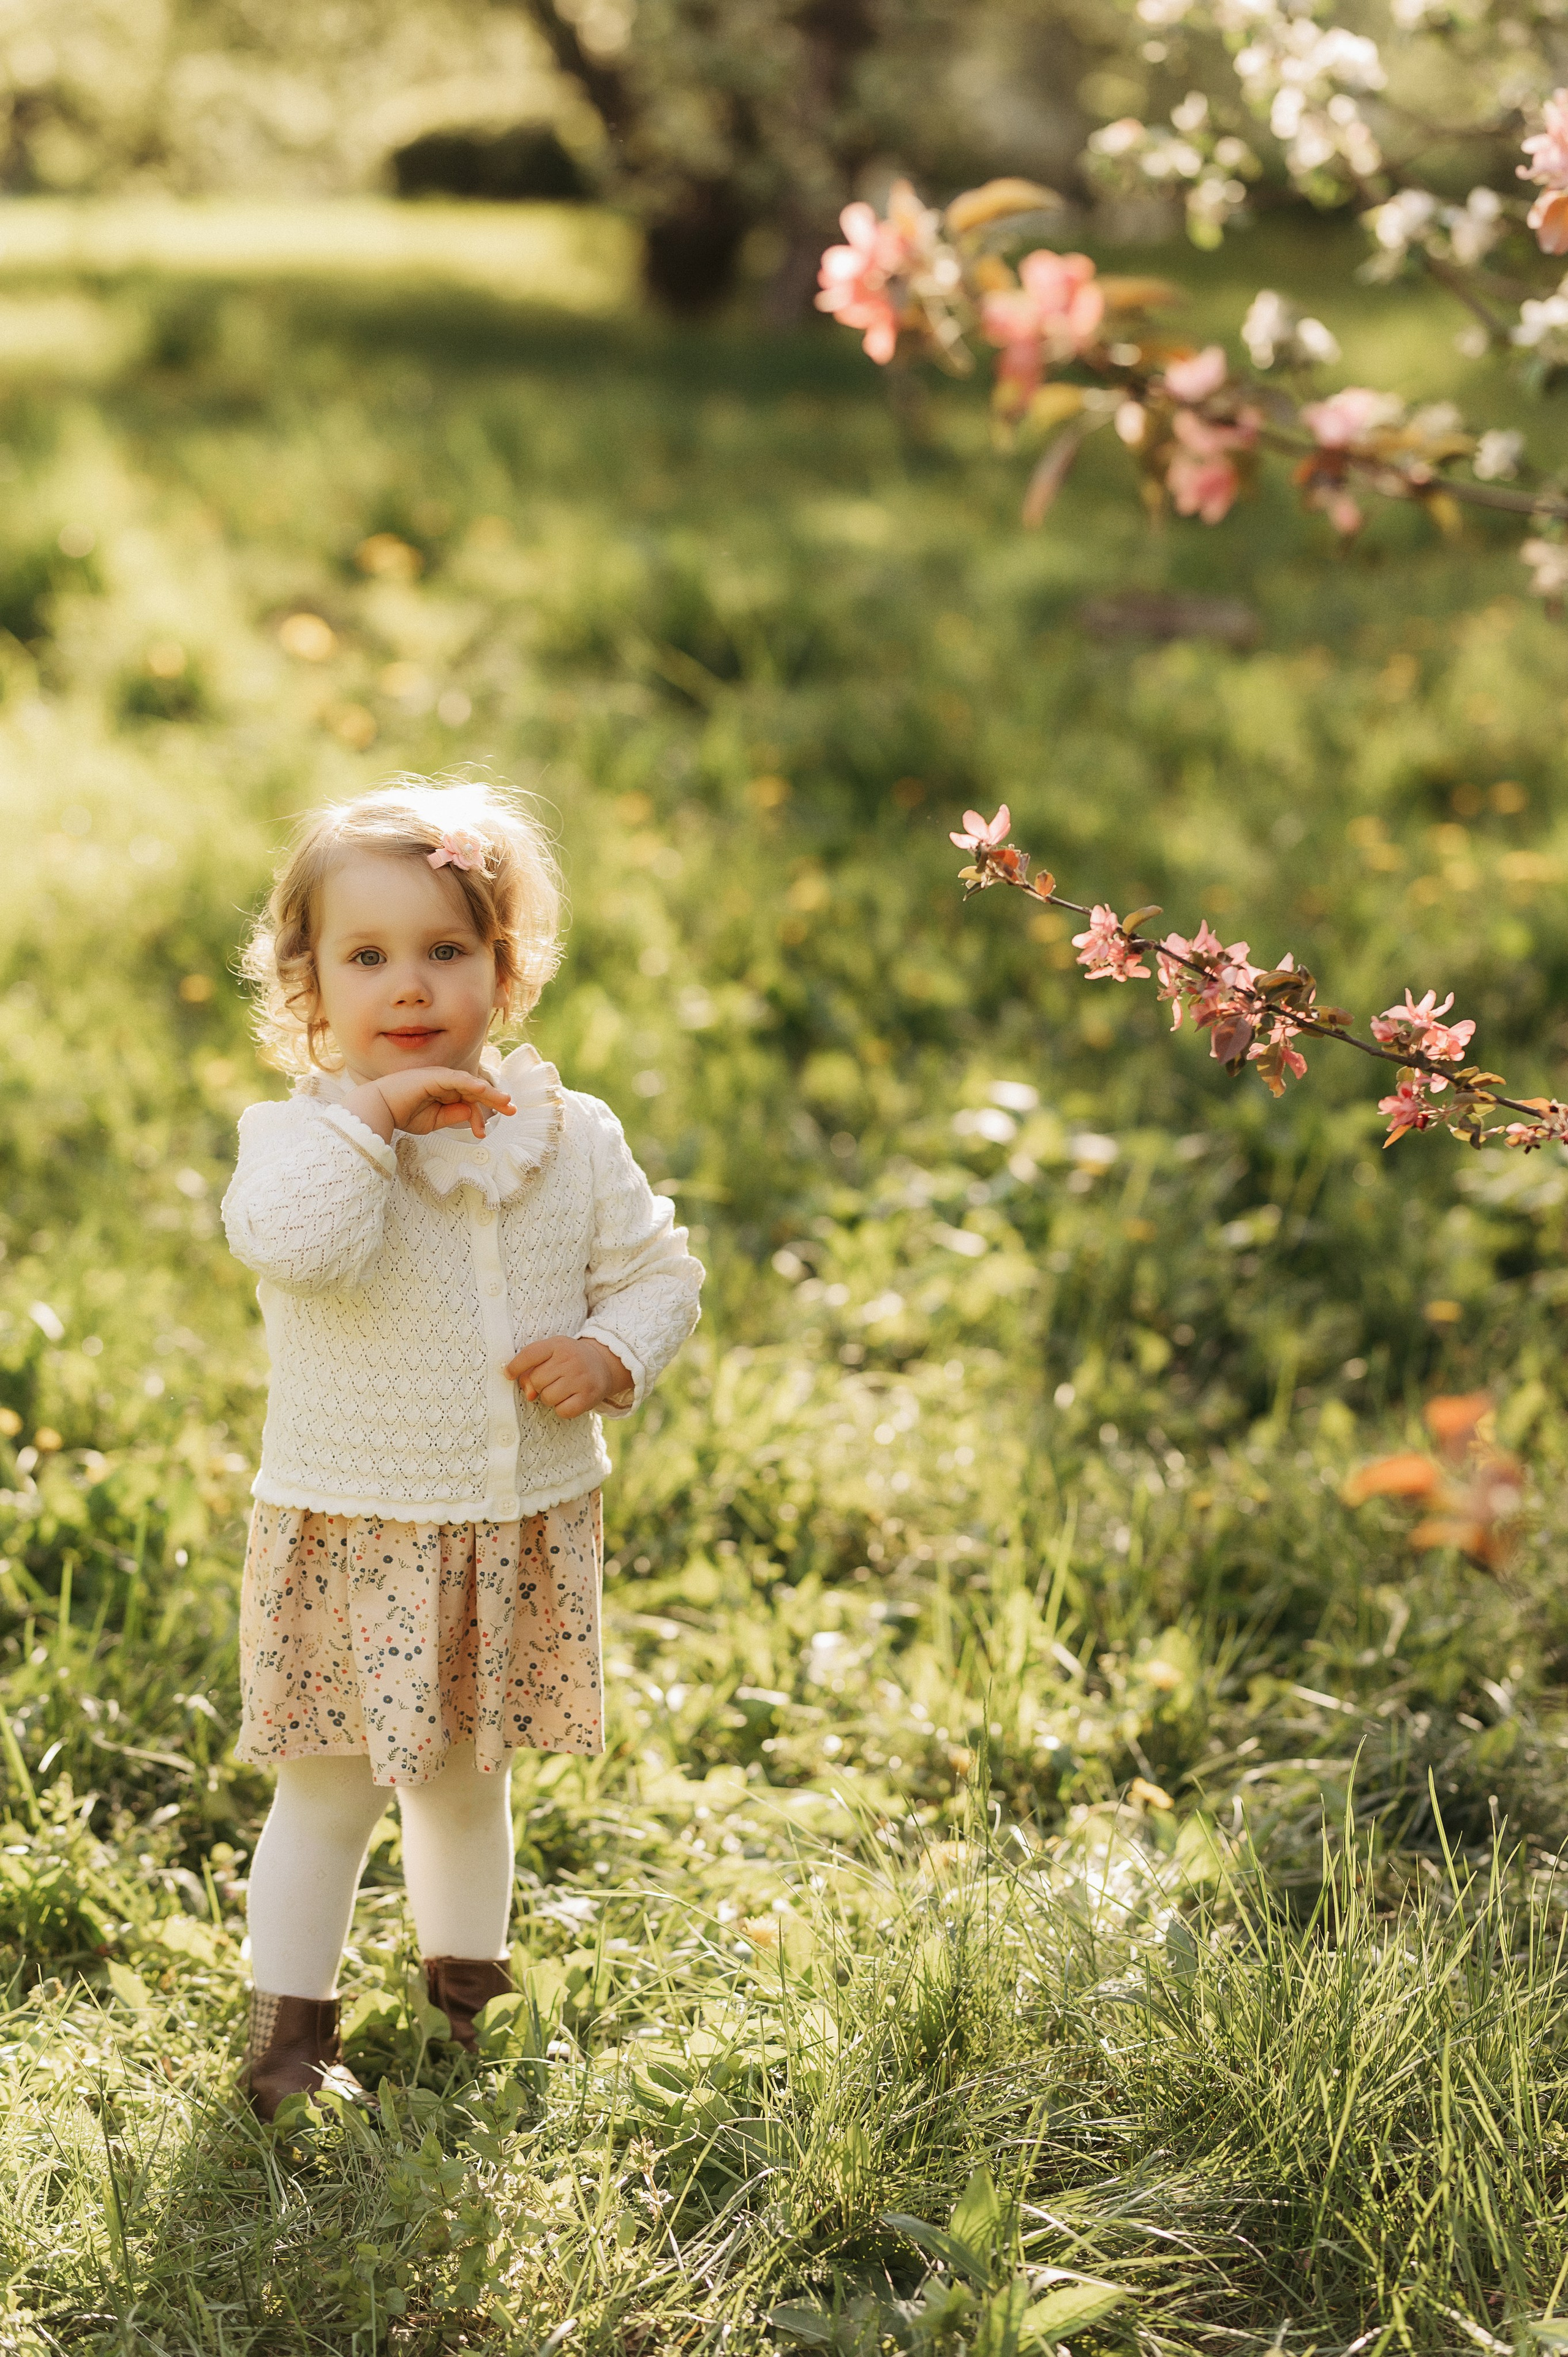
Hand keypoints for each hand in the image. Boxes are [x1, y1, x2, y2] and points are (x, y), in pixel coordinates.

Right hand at [346, 1068, 515, 1142]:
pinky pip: (458, 1079)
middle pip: (476, 1090)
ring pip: (471, 1084)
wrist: (380, 1108)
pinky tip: (483, 1090)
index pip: (470, 1101)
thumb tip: (473, 1112)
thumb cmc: (403, 1114)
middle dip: (495, 1099)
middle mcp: (445, 1082)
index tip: (481, 1134)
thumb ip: (453, 1116)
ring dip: (489, 1093)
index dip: (479, 1116)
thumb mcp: (434, 1121)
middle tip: (512, 1109)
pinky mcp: (435, 1076)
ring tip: (505, 1102)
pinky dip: (471, 1084)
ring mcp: (441, 1077)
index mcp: (445, 1092)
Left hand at [507, 1335, 631, 1419]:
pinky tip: (570, 1399)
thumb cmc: (569, 1360)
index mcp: (559, 1344)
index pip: (529, 1355)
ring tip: (562, 1389)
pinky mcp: (589, 1397)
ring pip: (547, 1397)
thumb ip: (532, 1368)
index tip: (508, 1374)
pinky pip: (562, 1411)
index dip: (515, 1367)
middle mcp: (571, 1359)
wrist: (603, 1364)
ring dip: (550, 1397)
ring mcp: (581, 1378)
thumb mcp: (552, 1354)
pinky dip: (562, 1408)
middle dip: (539, 1385)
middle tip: (552, 1380)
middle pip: (536, 1380)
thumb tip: (529, 1394)